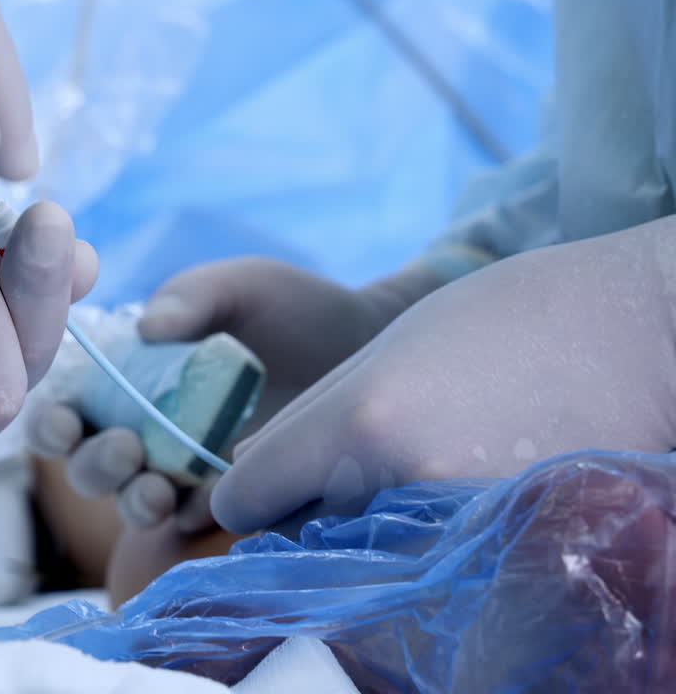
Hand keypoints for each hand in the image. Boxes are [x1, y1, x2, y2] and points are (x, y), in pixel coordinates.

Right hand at [30, 257, 434, 529]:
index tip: (65, 418)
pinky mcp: (234, 499)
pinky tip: (200, 507)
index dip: (49, 419)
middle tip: (126, 448)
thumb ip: (192, 297)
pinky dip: (188, 520)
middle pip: (87, 466)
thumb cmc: (296, 309)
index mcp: (130, 376)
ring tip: (158, 488)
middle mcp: (147, 428)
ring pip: (132, 503)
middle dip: (94, 465)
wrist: (371, 346)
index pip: (66, 407)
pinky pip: (196, 523)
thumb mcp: (240, 287)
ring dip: (131, 501)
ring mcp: (188, 470)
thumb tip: (146, 328)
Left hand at [211, 219, 675, 532]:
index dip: (249, 491)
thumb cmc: (510, 318)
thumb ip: (314, 414)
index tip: (267, 482)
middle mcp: (400, 483)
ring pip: (363, 552)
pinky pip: (426, 562)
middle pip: (301, 534)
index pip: (247, 498)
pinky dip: (425, 539)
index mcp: (359, 421)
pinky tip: (456, 487)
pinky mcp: (507, 548)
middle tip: (351, 470)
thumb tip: (245, 470)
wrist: (643, 331)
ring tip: (419, 465)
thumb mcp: (391, 344)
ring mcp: (458, 526)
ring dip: (368, 526)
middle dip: (307, 511)